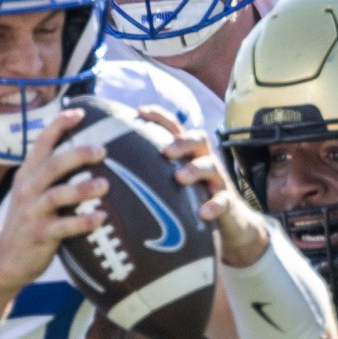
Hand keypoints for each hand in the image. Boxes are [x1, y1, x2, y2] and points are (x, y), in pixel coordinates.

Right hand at [0, 108, 107, 293]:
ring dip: (82, 189)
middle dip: (77, 154)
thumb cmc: (30, 220)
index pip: (42, 142)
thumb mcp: (33, 192)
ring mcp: (31, 212)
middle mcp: (27, 189)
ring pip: (57, 195)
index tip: (79, 113)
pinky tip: (100, 218)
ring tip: (105, 185)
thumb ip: (52, 174)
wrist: (5, 258)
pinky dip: (82, 222)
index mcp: (28, 174)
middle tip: (102, 150)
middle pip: (52, 164)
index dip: (59, 125)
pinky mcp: (38, 234)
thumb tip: (87, 152)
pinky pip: (62, 227)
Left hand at [140, 106, 268, 267]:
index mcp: (188, 154)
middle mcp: (204, 161)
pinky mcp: (227, 203)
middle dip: (182, 141)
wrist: (230, 226)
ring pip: (211, 166)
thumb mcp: (171, 185)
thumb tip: (106, 176)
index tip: (138, 112)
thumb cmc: (191, 202)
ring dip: (194, 169)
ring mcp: (217, 181)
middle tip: (165, 151)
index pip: (176, 127)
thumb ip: (149, 176)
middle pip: (199, 138)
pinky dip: (213, 205)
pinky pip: (223, 201)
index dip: (159, 116)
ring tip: (179, 178)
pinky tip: (203, 212)